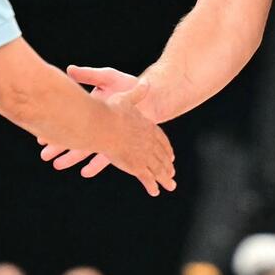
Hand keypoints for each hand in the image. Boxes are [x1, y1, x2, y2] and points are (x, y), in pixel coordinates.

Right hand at [39, 65, 141, 176]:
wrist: (152, 95)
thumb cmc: (127, 84)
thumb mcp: (107, 77)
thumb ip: (89, 74)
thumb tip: (69, 69)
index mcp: (93, 109)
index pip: (71, 118)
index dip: (59, 125)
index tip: (44, 133)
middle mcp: (97, 123)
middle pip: (76, 137)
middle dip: (60, 145)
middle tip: (44, 155)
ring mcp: (107, 135)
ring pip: (88, 149)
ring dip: (72, 157)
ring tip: (57, 164)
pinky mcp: (119, 144)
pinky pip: (106, 157)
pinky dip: (96, 164)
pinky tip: (85, 172)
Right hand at [92, 79, 175, 195]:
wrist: (102, 125)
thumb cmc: (110, 111)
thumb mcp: (126, 97)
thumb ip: (138, 92)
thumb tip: (147, 83)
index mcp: (147, 127)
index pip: (160, 139)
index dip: (165, 147)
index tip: (170, 155)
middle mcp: (148, 142)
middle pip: (161, 156)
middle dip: (167, 165)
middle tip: (172, 173)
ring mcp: (143, 154)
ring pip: (158, 168)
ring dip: (165, 177)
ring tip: (170, 184)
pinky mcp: (135, 165)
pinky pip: (146, 178)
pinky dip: (151, 185)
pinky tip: (155, 192)